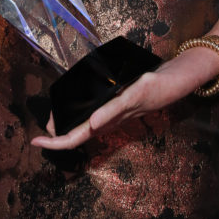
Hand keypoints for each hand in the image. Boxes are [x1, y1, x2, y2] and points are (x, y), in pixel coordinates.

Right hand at [30, 44, 218, 149]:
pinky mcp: (140, 93)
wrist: (182, 76)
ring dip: (73, 132)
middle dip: (60, 138)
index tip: (36, 143)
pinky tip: (92, 120)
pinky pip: (118, 107)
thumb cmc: (156, 84)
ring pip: (95, 124)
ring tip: (53, 137)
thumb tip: (90, 120)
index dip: (57, 140)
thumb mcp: (129, 93)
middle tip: (43, 141)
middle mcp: (116, 116)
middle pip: (82, 132)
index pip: (79, 131)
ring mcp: (127, 106)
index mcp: (110, 117)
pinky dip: (103, 115)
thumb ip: (112, 104)